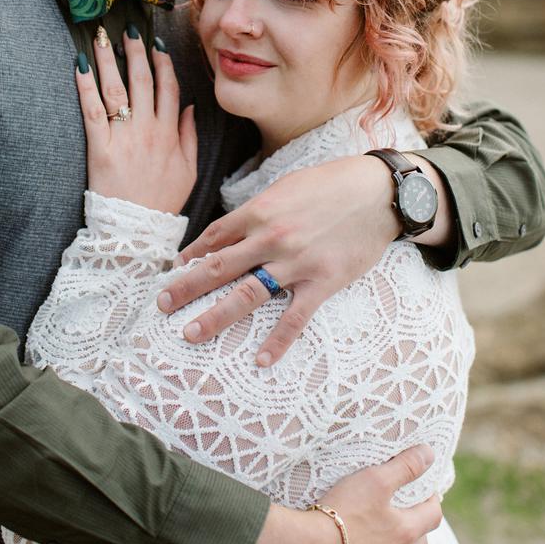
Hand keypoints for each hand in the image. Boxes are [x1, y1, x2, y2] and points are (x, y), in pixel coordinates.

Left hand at [76, 26, 196, 213]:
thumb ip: (189, 136)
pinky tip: (81, 66)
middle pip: (142, 82)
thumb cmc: (163, 201)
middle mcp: (148, 130)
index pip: (169, 89)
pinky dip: (85, 86)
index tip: (156, 45)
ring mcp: (123, 137)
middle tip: (128, 30)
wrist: (136, 230)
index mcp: (170, 134)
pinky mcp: (99, 148)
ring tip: (102, 38)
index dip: (163, 64)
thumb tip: (188, 107)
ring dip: (109, 60)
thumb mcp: (189, 170)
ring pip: (116, 89)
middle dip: (135, 53)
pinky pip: (91, 111)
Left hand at [156, 154, 440, 364]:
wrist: (381, 191)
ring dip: (215, 317)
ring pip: (246, 295)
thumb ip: (262, 207)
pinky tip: (261, 360)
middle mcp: (272, 238)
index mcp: (262, 210)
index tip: (176, 267)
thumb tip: (238, 225)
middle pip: (219, 267)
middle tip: (162, 305)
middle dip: (187, 288)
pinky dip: (277, 341)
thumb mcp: (291, 185)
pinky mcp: (323, 281)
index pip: (216, 236)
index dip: (193, 253)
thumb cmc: (336, 183)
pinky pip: (295, 317)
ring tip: (191, 333)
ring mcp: (296, 263)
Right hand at [244, 445, 440, 543]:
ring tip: (383, 532)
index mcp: (407, 532)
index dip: (430, 500)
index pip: (434, 515)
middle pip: (422, 542)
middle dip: (417, 525)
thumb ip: (405, 466)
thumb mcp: (375, 480)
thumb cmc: (341, 514)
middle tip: (403, 511)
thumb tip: (428, 454)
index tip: (421, 491)